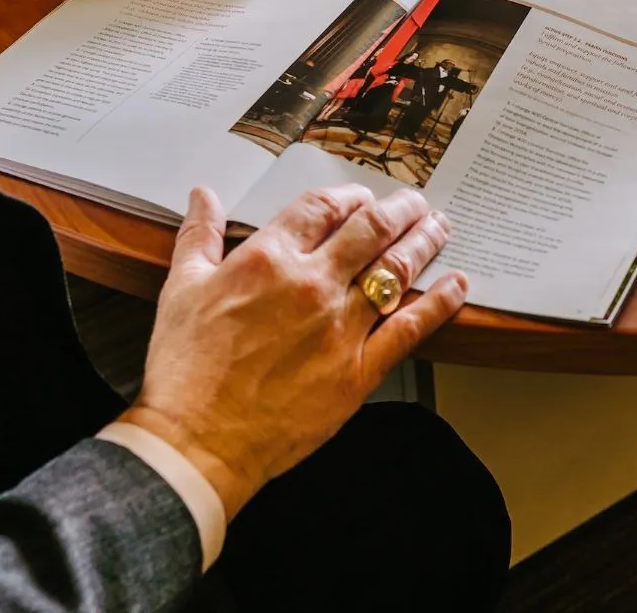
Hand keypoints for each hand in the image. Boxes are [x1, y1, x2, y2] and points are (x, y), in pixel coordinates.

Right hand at [119, 185, 467, 518]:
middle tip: (413, 203)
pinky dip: (439, 302)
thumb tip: (203, 196)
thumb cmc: (185, 369)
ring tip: (438, 227)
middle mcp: (312, 285)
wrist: (197, 440)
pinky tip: (456, 286)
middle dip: (399, 209)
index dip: (349, 196)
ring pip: (397, 269)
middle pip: (371, 229)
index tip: (360, 198)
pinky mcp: (358, 371)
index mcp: (269, 258)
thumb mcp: (180, 288)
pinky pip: (410, 329)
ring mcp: (340, 327)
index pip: (323, 207)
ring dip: (424, 241)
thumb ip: (199, 235)